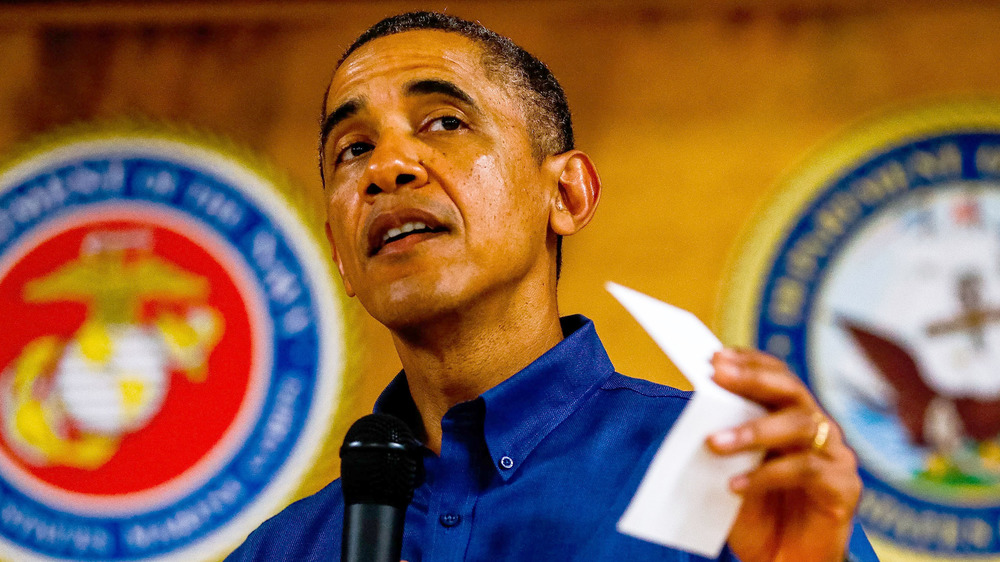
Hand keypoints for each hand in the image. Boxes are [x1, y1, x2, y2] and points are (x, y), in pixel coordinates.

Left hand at [707, 349, 860, 561]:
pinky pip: (806, 470)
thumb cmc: (757, 513)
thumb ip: (722, 442)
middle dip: (752, 378)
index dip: (749, 362)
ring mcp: (835, 456)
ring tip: (714, 443)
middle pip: (791, 390)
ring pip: (799, 425)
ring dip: (753, 430)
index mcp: (792, 416)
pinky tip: (735, 485)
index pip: (776, 375)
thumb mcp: (731, 471)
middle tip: (716, 374)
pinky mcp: (844, 488)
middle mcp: (818, 428)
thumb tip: (692, 410)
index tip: (714, 357)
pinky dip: (766, 475)